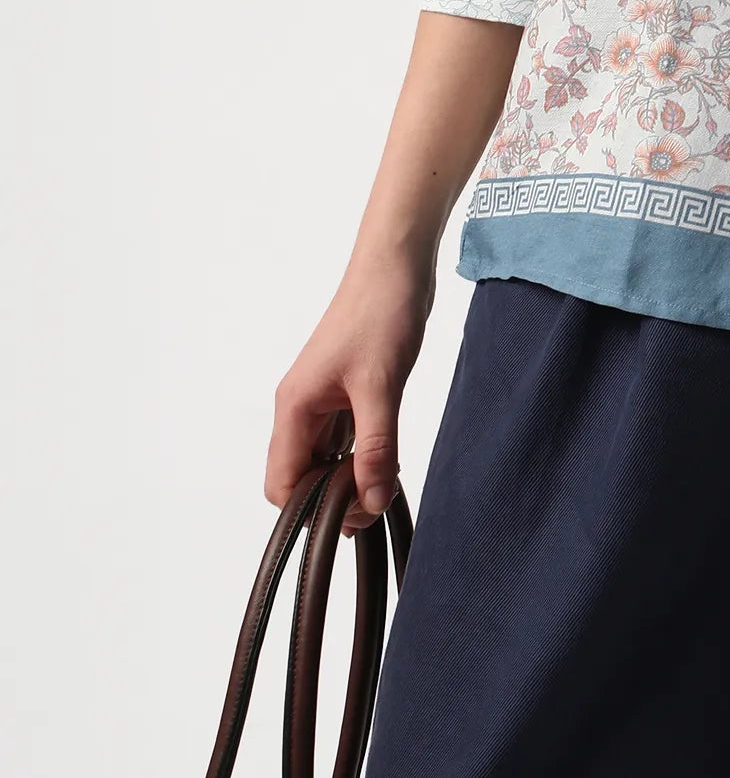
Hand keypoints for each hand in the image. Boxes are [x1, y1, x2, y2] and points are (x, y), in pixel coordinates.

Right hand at [266, 244, 435, 536]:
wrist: (398, 263)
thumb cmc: (381, 312)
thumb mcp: (381, 386)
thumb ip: (376, 448)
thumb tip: (370, 502)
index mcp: (295, 407)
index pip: (282, 484)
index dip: (312, 509)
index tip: (353, 513)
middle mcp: (301, 407)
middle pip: (300, 476)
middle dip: (330, 498)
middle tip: (374, 499)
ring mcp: (323, 398)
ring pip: (323, 458)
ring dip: (348, 476)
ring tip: (384, 480)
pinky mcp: (347, 389)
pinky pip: (343, 437)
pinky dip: (360, 453)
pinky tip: (386, 456)